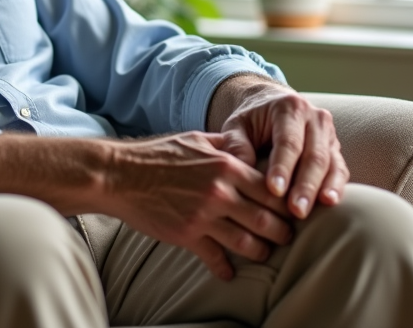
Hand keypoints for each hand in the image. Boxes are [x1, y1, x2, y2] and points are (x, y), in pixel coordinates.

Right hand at [103, 131, 292, 280]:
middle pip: (267, 219)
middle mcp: (220, 192)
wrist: (120, 175)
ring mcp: (204, 216)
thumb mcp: (196, 139)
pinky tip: (229, 272)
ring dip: (262, 252)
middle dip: (283, 232)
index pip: (272, 189)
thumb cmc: (158, 154)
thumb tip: (245, 144)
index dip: (287, 202)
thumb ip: (225, 144)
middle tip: (287, 236)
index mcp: (226, 166)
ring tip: (265, 253)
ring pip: (247, 242)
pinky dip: (225, 268)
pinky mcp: (187, 235)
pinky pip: (215, 257)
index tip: (292, 209)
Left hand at [214, 80, 348, 220]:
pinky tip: (330, 204)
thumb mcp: (237, 126)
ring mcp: (329, 134)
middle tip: (295, 211)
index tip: (274, 190)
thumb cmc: (251, 121)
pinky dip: (336, 188)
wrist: (271, 106)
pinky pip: (340, 170)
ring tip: (310, 211)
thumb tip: (239, 173)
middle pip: (314, 155)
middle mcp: (315, 118)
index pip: (288, 141)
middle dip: (304, 185)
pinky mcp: (336, 150)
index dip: (282, 167)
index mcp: (289, 108)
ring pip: (330, 164)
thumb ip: (236, 146)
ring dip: (321, 190)